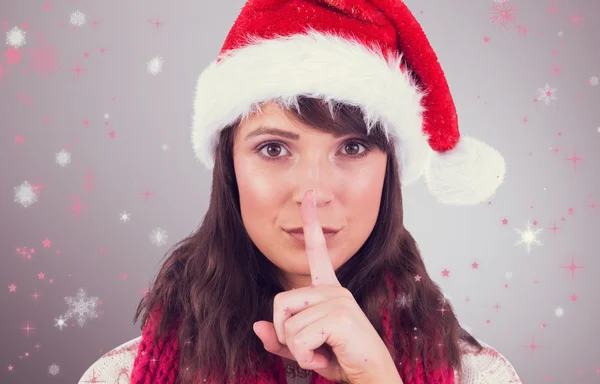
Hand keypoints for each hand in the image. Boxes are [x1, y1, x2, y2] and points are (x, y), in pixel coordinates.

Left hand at [253, 189, 398, 383]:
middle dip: (285, 334)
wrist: (372, 379)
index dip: (311, 222)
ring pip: (287, 325)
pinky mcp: (339, 316)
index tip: (310, 195)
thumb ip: (282, 339)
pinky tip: (327, 358)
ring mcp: (338, 300)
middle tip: (311, 348)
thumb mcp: (305, 350)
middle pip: (280, 302)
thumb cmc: (342, 361)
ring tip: (322, 354)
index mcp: (329, 291)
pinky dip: (305, 358)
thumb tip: (257, 327)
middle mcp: (334, 289)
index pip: (317, 250)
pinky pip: (298, 338)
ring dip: (298, 350)